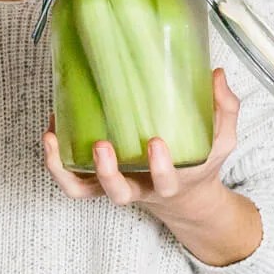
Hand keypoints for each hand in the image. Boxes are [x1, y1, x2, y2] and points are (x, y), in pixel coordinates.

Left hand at [42, 68, 261, 265]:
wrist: (184, 199)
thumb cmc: (198, 164)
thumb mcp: (220, 140)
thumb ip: (223, 109)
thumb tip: (217, 74)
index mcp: (171, 182)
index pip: (166, 182)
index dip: (159, 168)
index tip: (156, 142)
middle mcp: (140, 189)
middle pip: (119, 193)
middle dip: (108, 173)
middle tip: (102, 145)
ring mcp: (116, 186)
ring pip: (87, 190)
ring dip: (67, 170)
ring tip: (54, 136)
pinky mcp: (98, 182)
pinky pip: (73, 183)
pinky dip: (56, 165)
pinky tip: (50, 134)